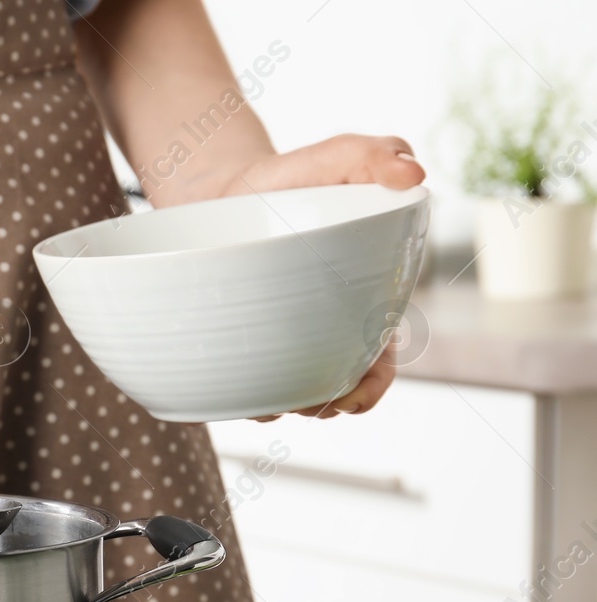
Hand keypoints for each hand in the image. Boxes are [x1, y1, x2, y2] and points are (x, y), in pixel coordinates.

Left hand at [214, 135, 424, 420]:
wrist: (226, 190)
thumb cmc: (293, 177)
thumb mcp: (336, 158)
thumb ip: (375, 156)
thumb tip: (413, 174)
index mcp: (362, 305)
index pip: (377, 364)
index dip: (370, 387)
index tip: (351, 394)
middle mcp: (325, 333)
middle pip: (333, 395)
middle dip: (323, 408)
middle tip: (306, 403)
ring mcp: (280, 343)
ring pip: (285, 397)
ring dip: (278, 406)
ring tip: (263, 398)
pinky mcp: (239, 345)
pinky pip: (241, 385)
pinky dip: (237, 393)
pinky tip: (225, 383)